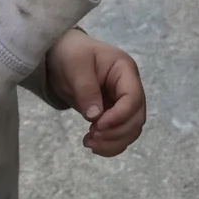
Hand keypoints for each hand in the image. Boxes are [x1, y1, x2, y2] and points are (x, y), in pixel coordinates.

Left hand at [45, 29, 146, 156]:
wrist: (61, 56)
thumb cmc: (71, 54)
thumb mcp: (75, 65)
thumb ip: (86, 89)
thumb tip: (96, 117)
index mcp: (125, 70)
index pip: (133, 97)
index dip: (120, 116)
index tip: (98, 126)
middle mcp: (129, 87)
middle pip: (137, 118)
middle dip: (117, 132)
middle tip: (92, 136)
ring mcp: (123, 102)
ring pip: (131, 130)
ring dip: (114, 142)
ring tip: (90, 142)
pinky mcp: (113, 114)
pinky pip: (120, 134)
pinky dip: (109, 144)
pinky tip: (92, 144)